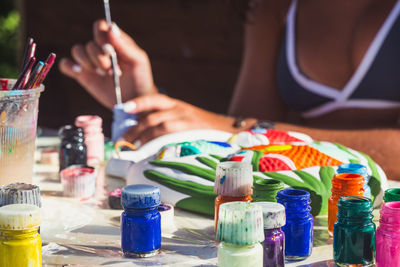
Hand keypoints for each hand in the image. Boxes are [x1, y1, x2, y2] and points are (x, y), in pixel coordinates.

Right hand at [59, 20, 156, 108]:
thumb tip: (111, 28)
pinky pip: (66, 64)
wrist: (134, 100)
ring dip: (87, 62)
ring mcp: (90, 61)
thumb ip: (125, 46)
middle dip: (98, 58)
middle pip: (89, 43)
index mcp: (114, 41)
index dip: (101, 37)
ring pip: (77, 50)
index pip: (100, 26)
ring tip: (102, 74)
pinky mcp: (82, 75)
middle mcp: (100, 49)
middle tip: (110, 71)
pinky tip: (81, 73)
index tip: (110, 52)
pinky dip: (70, 66)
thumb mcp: (138, 61)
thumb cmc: (140, 78)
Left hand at [121, 94, 255, 143]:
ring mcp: (189, 124)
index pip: (156, 100)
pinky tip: (151, 155)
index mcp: (178, 105)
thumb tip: (142, 132)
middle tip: (123, 142)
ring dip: (144, 139)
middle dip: (135, 130)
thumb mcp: (185, 116)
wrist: (230, 130)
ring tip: (132, 150)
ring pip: (162, 128)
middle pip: (153, 118)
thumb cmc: (203, 127)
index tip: (124, 108)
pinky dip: (160, 147)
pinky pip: (174, 140)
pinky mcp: (194, 136)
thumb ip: (167, 119)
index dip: (140, 102)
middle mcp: (182, 111)